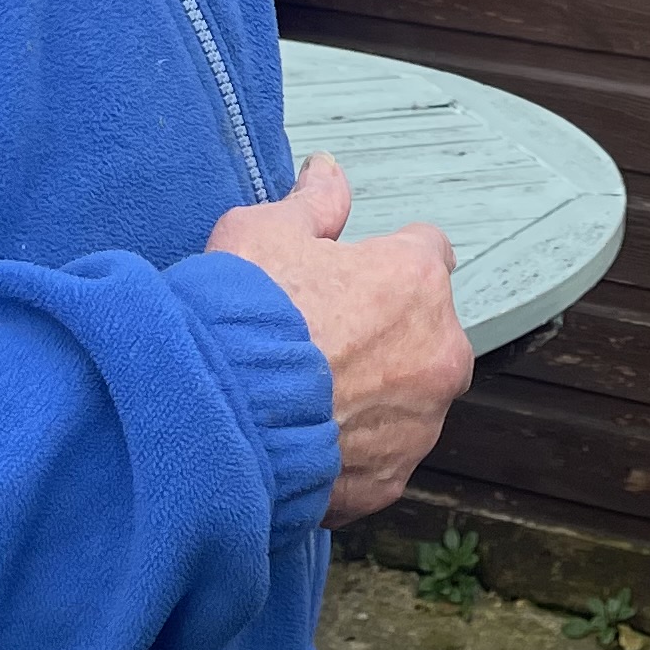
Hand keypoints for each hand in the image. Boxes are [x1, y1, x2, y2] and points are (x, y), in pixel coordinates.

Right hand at [206, 154, 471, 524]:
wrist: (212, 418)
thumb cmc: (240, 318)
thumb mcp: (263, 233)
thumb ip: (311, 203)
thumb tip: (328, 171)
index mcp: (415, 280)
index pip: (426, 253)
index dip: (382, 262)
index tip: (347, 277)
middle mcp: (437, 351)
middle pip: (426, 331)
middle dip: (387, 332)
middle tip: (320, 339)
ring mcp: (419, 422)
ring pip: (409, 397)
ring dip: (374, 394)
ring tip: (305, 396)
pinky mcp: (391, 478)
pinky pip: (379, 455)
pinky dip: (352, 450)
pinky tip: (303, 438)